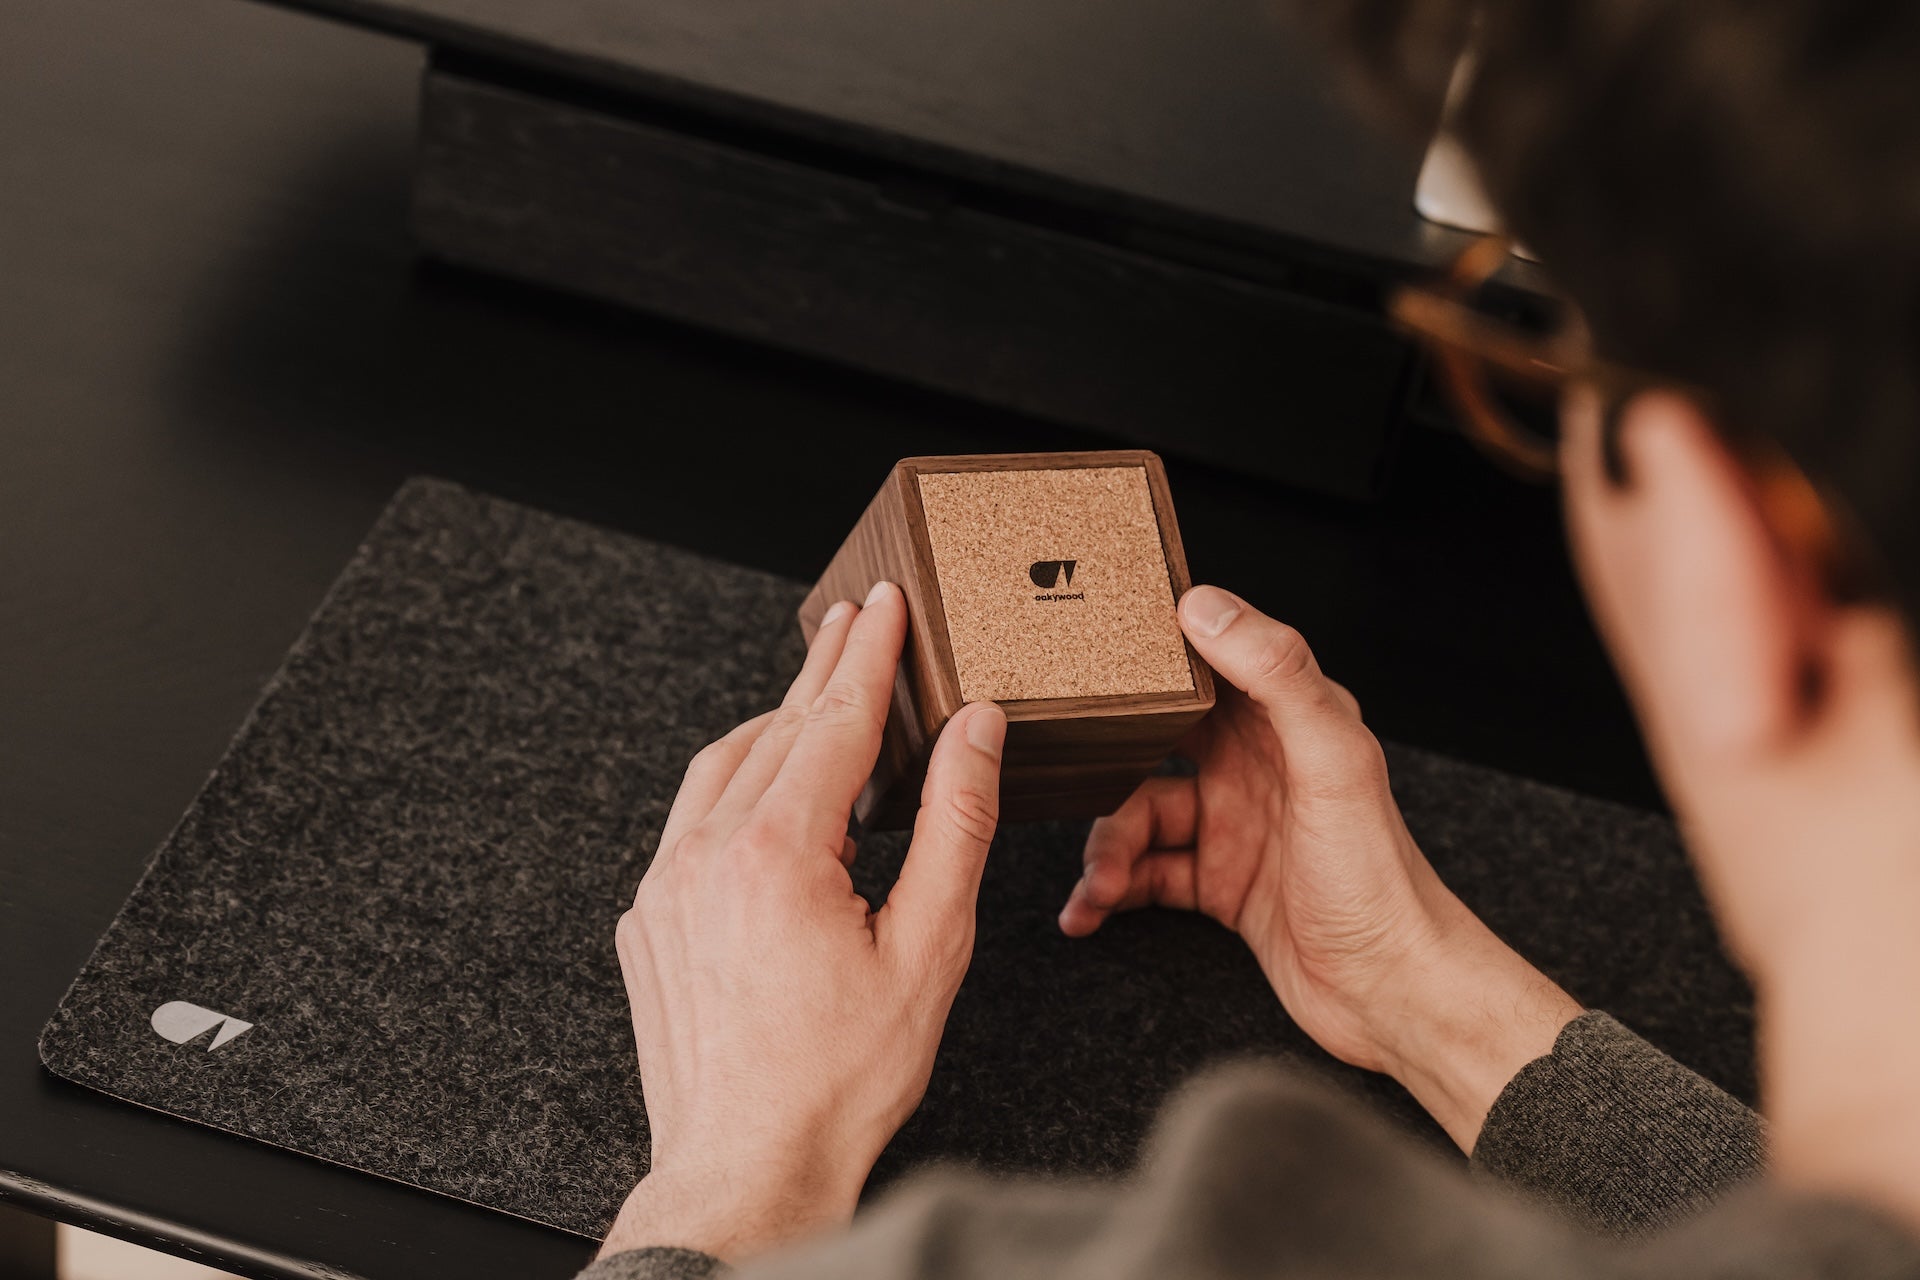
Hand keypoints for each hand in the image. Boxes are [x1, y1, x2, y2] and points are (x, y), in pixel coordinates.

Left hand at [599, 582, 1006, 1260]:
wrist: (747, 1167)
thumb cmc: (840, 1081)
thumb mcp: (929, 948)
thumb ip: (956, 824)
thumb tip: (975, 731)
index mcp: (779, 853)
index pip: (836, 719)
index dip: (868, 653)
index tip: (885, 602)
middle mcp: (707, 855)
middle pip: (776, 727)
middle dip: (823, 667)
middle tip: (857, 618)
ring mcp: (666, 887)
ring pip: (722, 766)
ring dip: (775, 722)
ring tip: (821, 699)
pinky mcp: (648, 920)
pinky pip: (690, 820)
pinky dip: (735, 785)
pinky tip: (769, 795)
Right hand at [1059, 585, 1579, 1148]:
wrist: (1395, 995)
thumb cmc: (1379, 881)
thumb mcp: (1333, 761)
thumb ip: (1277, 676)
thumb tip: (1206, 607)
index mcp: (1292, 720)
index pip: (1214, 659)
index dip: (1157, 649)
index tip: (1097, 647)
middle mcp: (1260, 766)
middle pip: (1158, 740)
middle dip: (1106, 761)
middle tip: (1065, 775)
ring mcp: (1237, 826)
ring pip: (1140, 814)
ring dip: (1107, 848)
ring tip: (1098, 886)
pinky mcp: (1221, 884)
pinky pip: (1145, 873)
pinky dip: (1111, 890)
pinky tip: (1089, 910)